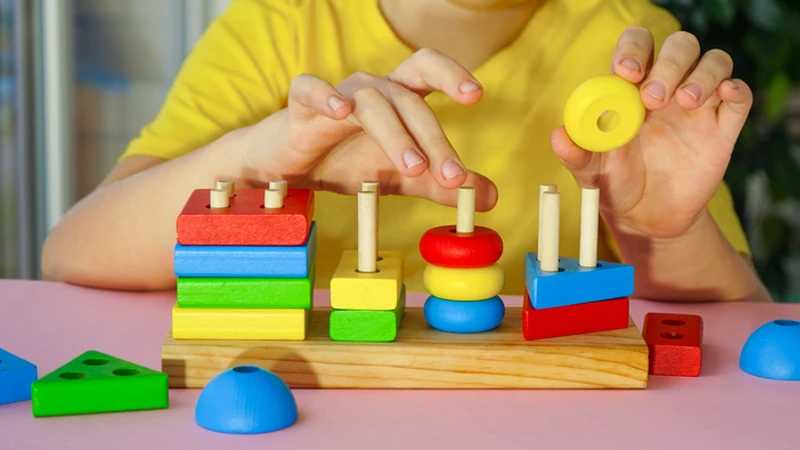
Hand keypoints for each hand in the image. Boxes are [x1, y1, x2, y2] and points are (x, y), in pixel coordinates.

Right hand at [238, 48, 497, 209]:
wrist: (287, 172)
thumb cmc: (343, 162)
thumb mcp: (400, 177)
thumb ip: (442, 184)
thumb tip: (491, 197)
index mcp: (397, 99)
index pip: (427, 71)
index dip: (452, 75)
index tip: (476, 95)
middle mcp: (371, 90)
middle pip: (408, 98)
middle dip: (434, 138)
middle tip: (452, 175)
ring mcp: (337, 95)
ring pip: (372, 102)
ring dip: (396, 135)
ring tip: (411, 168)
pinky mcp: (301, 107)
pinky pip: (310, 89)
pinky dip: (326, 96)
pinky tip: (341, 112)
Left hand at [551, 27, 751, 238]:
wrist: (646, 218)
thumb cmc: (614, 183)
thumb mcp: (590, 172)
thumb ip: (576, 154)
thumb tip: (559, 137)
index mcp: (631, 88)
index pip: (637, 46)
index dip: (633, 49)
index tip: (626, 73)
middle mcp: (667, 88)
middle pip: (679, 48)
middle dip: (668, 64)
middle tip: (653, 98)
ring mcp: (697, 105)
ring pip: (714, 62)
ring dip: (703, 74)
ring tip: (685, 102)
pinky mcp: (723, 128)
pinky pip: (740, 96)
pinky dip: (737, 89)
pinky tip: (725, 96)